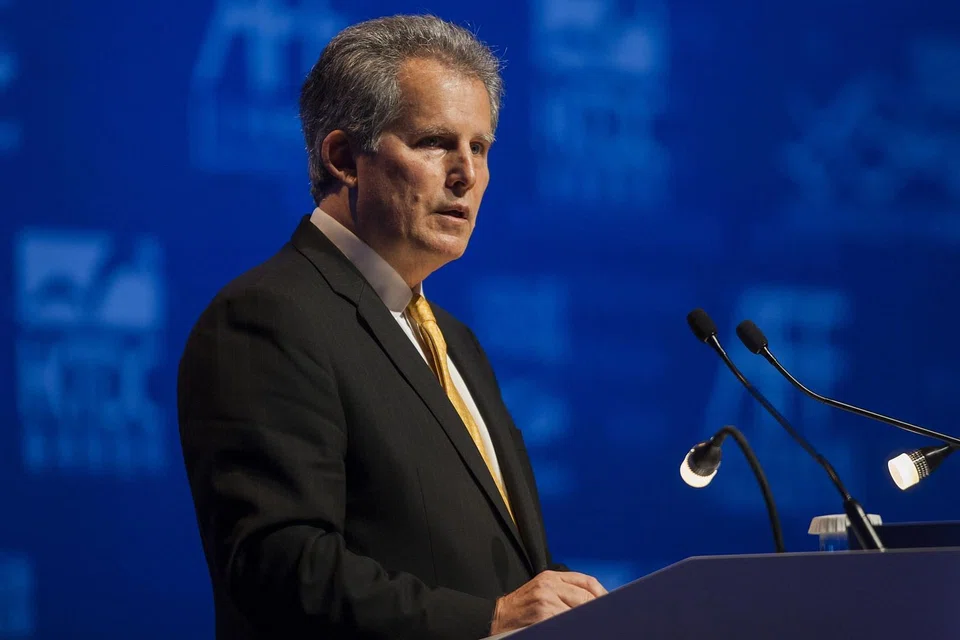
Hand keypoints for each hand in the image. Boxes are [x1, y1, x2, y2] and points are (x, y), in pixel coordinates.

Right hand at [490, 570, 606, 633]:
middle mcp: (549, 586)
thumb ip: (564, 590)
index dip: (602, 595)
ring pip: (578, 611)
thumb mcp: (541, 590)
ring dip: (587, 620)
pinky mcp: (542, 616)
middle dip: (597, 610)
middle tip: (607, 620)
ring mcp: (545, 601)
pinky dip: (574, 627)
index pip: (587, 582)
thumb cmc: (521, 608)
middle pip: (585, 597)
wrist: (496, 617)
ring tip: (593, 626)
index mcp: (551, 577)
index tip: (611, 606)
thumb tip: (595, 601)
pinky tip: (575, 629)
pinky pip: (566, 622)